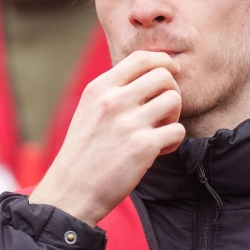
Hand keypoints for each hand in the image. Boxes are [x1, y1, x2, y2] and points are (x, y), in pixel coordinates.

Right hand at [30, 51, 184, 226]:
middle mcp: (113, 101)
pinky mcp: (143, 147)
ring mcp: (129, 123)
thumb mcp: (88, 111)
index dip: (163, 61)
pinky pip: (178, 131)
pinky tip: (157, 151)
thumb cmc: (82, 153)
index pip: (140, 58)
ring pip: (174, 100)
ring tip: (159, 131)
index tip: (171, 72)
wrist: (71, 191)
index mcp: (99, 88)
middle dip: (171, 91)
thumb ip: (112, 91)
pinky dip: (173, 141)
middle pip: (164, 75)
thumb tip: (146, 73)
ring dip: (173, 116)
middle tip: (163, 111)